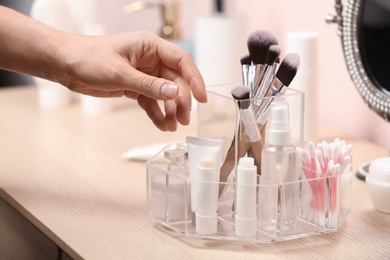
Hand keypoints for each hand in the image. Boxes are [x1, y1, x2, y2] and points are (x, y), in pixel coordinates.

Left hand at [61, 31, 206, 130]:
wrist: (66, 65)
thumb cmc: (88, 58)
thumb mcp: (120, 73)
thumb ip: (149, 85)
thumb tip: (175, 93)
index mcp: (150, 46)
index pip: (181, 61)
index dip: (195, 79)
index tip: (202, 97)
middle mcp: (150, 60)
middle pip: (176, 81)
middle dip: (181, 101)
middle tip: (184, 119)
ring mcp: (143, 74)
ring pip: (165, 94)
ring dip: (171, 110)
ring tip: (172, 126)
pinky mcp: (135, 87)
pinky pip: (151, 101)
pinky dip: (157, 113)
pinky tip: (161, 125)